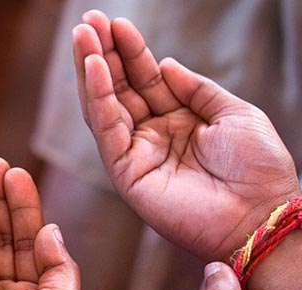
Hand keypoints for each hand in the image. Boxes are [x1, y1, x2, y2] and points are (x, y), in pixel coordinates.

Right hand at [74, 10, 299, 260]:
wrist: (261, 214)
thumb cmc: (257, 169)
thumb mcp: (234, 113)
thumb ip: (195, 88)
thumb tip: (164, 64)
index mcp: (178, 120)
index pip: (145, 79)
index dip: (130, 51)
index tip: (115, 22)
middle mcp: (152, 135)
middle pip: (119, 88)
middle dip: (102, 53)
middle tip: (87, 21)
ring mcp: (136, 153)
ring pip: (104, 105)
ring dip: (92, 69)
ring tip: (83, 34)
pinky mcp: (125, 172)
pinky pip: (107, 129)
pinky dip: (98, 97)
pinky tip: (95, 67)